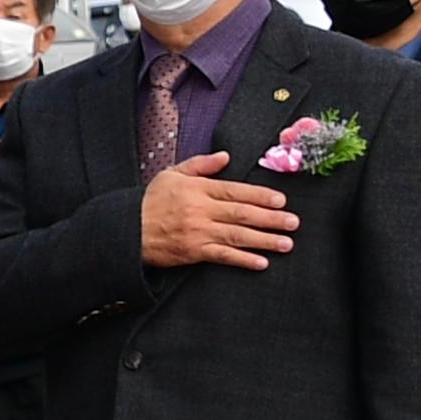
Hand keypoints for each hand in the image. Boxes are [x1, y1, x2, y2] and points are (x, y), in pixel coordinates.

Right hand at [138, 150, 297, 271]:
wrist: (126, 229)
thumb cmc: (150, 201)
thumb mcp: (171, 174)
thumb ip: (200, 165)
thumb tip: (225, 157)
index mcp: (197, 189)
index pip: (236, 191)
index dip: (260, 196)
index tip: (281, 201)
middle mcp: (200, 210)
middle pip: (242, 214)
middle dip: (271, 219)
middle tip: (293, 223)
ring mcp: (197, 232)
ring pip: (237, 235)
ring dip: (264, 240)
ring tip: (286, 243)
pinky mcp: (193, 252)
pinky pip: (222, 256)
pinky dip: (243, 259)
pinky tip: (261, 262)